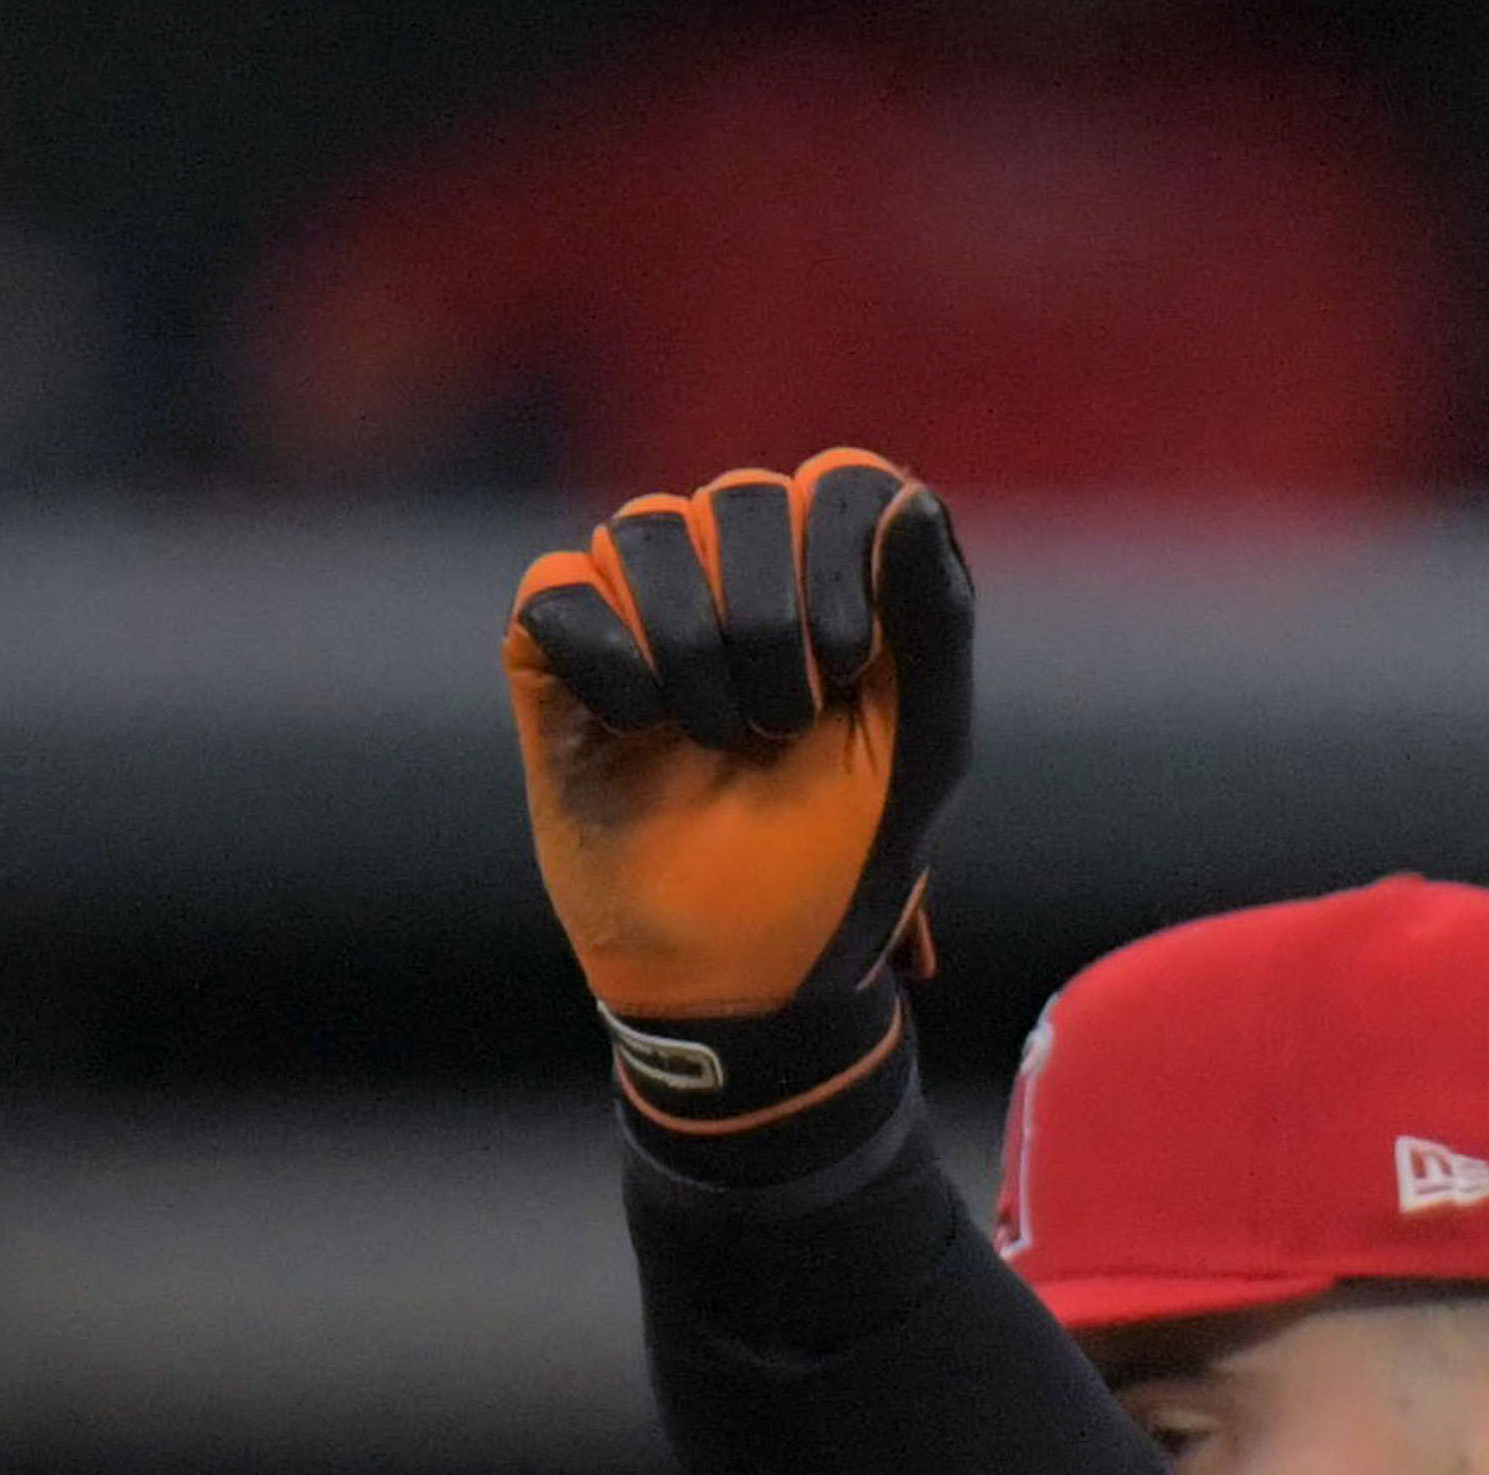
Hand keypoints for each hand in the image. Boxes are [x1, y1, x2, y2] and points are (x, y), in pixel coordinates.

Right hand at [503, 448, 972, 1138]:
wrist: (742, 977)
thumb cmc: (839, 868)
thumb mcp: (918, 754)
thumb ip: (933, 624)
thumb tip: (909, 496)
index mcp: (837, 588)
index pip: (843, 482)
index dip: (843, 560)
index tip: (851, 666)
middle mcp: (738, 578)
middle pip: (744, 498)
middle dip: (773, 625)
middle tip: (782, 729)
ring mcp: (642, 609)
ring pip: (646, 531)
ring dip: (695, 656)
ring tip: (714, 743)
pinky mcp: (555, 651)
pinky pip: (561, 588)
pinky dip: (609, 663)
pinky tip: (635, 729)